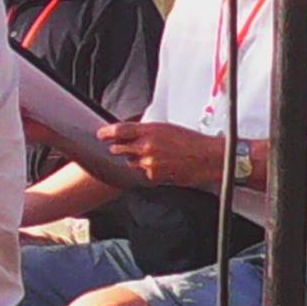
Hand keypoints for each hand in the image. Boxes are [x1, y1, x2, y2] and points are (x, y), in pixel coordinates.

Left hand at [98, 121, 223, 188]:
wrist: (206, 158)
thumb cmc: (191, 142)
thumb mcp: (167, 129)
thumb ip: (148, 131)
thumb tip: (135, 134)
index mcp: (150, 130)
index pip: (120, 130)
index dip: (107, 133)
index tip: (101, 134)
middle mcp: (147, 146)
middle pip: (120, 148)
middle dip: (118, 148)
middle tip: (118, 147)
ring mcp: (149, 163)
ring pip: (132, 162)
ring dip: (137, 160)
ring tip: (155, 156)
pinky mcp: (154, 176)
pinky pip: (144, 173)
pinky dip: (149, 171)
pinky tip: (163, 166)